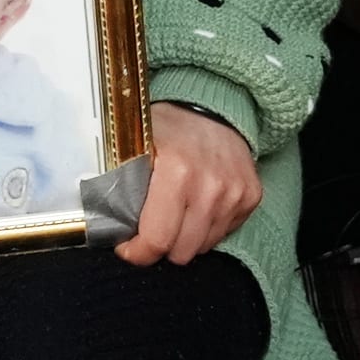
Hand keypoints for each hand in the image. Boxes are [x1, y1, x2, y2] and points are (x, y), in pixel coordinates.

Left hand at [117, 102, 262, 266]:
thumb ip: (122, 185)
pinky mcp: (252, 197)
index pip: (156, 240)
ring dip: (187, 235)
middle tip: (153, 224)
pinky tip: (200, 203)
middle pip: (181, 252)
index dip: (137, 251)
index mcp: (176, 171)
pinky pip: (224, 234)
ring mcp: (235, 193)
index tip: (129, 245)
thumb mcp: (136, 146)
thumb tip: (107, 226)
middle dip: (163, 243)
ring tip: (178, 209)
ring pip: (203, 247)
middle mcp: (211, 185)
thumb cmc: (170, 129)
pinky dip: (209, 226)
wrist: (214, 107)